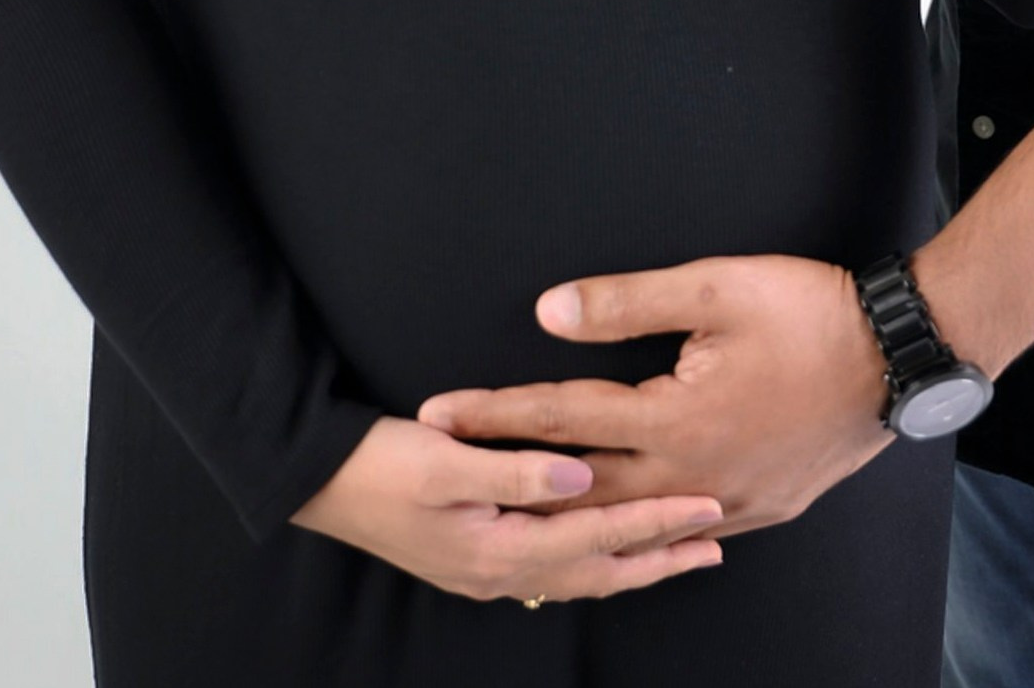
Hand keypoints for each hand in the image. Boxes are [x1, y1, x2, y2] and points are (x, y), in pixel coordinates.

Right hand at [289, 415, 722, 600]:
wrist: (318, 481)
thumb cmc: (381, 461)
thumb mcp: (448, 456)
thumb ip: (520, 470)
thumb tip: (586, 478)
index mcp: (498, 548)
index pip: (598, 535)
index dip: (656, 520)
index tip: (709, 506)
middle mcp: (499, 573)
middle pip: (598, 572)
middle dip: (658, 557)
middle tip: (715, 543)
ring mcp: (485, 573)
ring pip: (577, 577)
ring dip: (630, 564)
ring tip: (676, 553)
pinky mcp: (475, 559)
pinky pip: (552, 571)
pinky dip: (590, 563)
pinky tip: (601, 554)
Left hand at [418, 255, 892, 537]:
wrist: (900, 355)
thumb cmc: (809, 310)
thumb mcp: (714, 286)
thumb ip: (626, 303)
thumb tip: (546, 313)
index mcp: (674, 421)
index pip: (562, 419)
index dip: (495, 414)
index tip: (435, 417)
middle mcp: (692, 475)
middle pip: (579, 484)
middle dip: (509, 474)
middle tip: (443, 474)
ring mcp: (728, 502)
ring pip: (627, 521)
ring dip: (566, 512)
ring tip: (511, 512)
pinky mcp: (759, 509)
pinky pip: (680, 529)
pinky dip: (634, 532)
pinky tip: (613, 533)